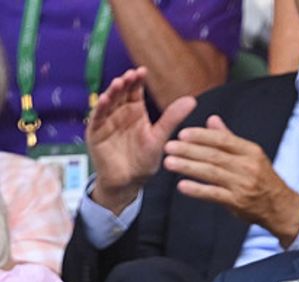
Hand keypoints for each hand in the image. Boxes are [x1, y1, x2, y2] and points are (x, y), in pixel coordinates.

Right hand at [87, 67, 194, 213]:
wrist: (129, 182)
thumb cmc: (144, 161)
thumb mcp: (159, 138)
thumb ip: (172, 119)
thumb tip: (192, 100)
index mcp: (135, 112)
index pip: (135, 92)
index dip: (137, 81)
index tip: (143, 71)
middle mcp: (120, 112)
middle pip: (121, 93)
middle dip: (125, 83)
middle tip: (131, 75)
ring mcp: (106, 120)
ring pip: (108, 102)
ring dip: (112, 92)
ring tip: (119, 83)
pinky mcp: (95, 131)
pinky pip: (97, 117)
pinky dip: (99, 108)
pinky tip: (103, 100)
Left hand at [164, 115, 298, 245]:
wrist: (282, 208)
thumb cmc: (264, 180)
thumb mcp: (252, 156)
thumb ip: (230, 139)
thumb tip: (211, 119)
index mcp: (251, 152)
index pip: (223, 140)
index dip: (201, 136)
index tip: (182, 134)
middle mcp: (248, 167)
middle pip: (214, 155)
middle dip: (189, 150)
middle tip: (168, 146)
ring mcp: (243, 185)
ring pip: (211, 173)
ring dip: (188, 167)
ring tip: (169, 163)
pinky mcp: (238, 203)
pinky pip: (214, 194)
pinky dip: (197, 190)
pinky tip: (182, 186)